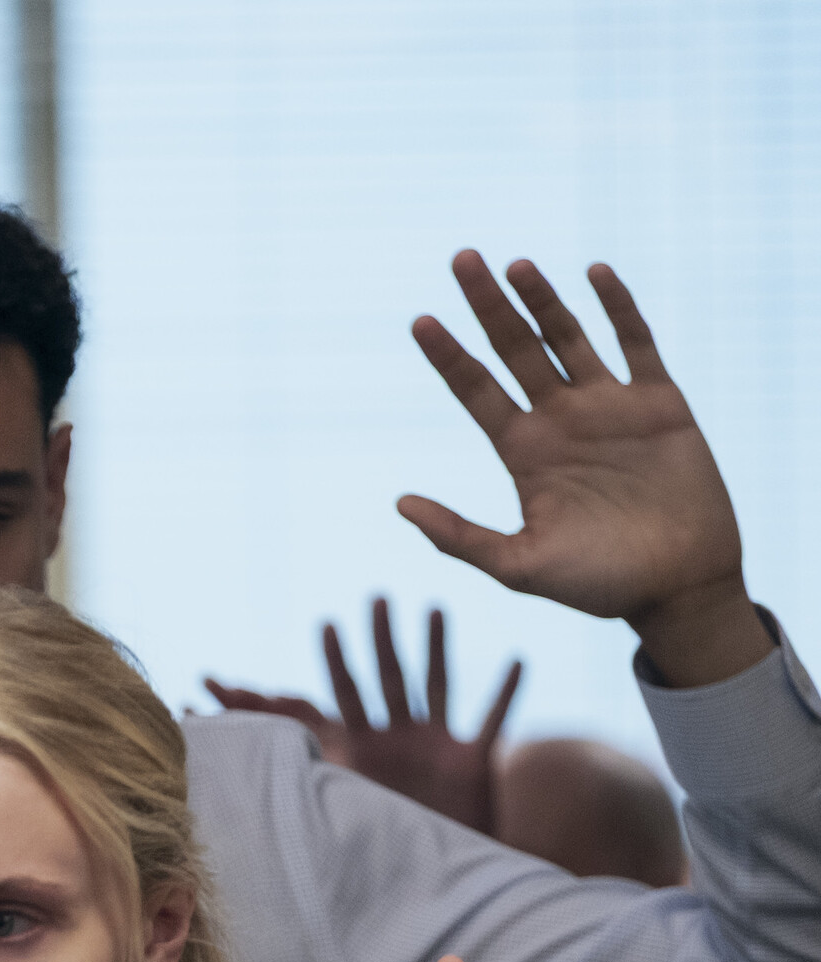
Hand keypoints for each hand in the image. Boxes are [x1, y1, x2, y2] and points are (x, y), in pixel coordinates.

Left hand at [209, 599, 520, 832]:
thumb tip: (259, 769)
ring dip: (437, 649)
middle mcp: (397, 738)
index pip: (338, 698)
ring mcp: (435, 745)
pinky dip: (505, 693)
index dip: (330, 663)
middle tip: (375, 598)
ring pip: (436, 686)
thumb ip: (306, 779)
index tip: (324, 624)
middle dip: (380, 640)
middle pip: (387, 678)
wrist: (430, 875)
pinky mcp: (471, 762)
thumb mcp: (338, 807)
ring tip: (434, 610)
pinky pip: (491, 722)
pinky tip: (516, 660)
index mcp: (360, 748)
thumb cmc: (379, 846)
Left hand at [402, 254, 762, 685]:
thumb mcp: (517, 566)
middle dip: (488, 307)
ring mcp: (609, 407)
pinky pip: (637, 344)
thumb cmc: (597, 584)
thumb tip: (399, 504)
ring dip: (543, 300)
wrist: (677, 586)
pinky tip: (595, 273)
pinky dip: (618, 308)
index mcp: (522, 451)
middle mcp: (560, 420)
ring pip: (569, 337)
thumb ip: (459, 537)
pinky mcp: (659, 404)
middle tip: (461, 259)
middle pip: (515, 349)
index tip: (420, 320)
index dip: (448, 355)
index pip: (475, 390)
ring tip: (515, 265)